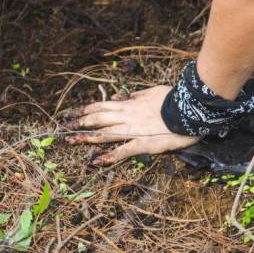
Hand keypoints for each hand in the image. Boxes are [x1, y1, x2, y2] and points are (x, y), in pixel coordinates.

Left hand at [61, 86, 198, 165]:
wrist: (188, 108)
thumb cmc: (173, 99)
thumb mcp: (152, 91)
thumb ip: (138, 95)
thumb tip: (129, 95)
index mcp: (128, 104)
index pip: (101, 106)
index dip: (85, 110)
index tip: (73, 113)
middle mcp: (126, 116)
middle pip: (97, 119)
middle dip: (80, 123)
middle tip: (64, 128)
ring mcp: (133, 130)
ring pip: (104, 134)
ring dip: (86, 138)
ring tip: (71, 141)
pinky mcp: (143, 144)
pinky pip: (122, 151)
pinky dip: (108, 156)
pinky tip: (96, 161)